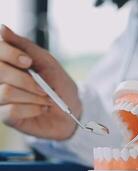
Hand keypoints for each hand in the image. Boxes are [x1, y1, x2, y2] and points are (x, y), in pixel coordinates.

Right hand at [0, 25, 80, 139]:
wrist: (72, 109)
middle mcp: (0, 80)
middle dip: (26, 79)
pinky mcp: (6, 117)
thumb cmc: (58, 84)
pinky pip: (11, 111)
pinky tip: (41, 109)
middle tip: (43, 87)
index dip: (10, 54)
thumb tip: (2, 29)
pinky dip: (33, 109)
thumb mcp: (47, 61)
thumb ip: (25, 46)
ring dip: (33, 96)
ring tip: (45, 99)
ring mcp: (1, 99)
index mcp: (8, 63)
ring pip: (6, 92)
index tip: (28, 61)